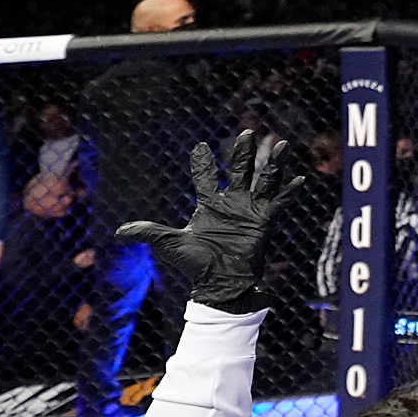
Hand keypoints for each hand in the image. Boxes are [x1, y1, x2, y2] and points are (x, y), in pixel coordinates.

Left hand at [114, 130, 310, 313]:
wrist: (218, 283)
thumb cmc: (194, 264)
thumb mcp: (169, 244)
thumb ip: (148, 232)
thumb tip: (119, 232)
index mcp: (209, 204)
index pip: (205, 177)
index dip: (202, 162)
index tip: (199, 147)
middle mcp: (232, 202)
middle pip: (239, 170)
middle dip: (243, 152)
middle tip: (247, 133)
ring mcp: (250, 210)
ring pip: (263, 180)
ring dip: (273, 163)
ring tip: (282, 144)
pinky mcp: (264, 221)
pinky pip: (279, 203)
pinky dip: (289, 191)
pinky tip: (298, 178)